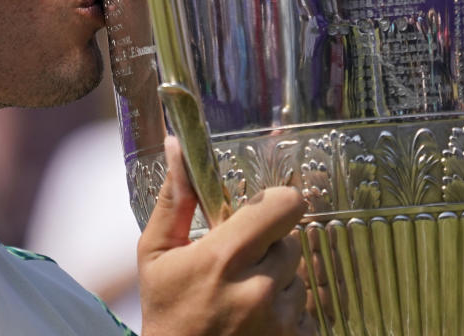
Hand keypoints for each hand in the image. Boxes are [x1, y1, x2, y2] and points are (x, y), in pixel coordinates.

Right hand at [137, 137, 313, 335]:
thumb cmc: (165, 310)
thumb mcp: (157, 253)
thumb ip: (174, 198)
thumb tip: (177, 145)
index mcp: (224, 257)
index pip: (285, 206)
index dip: (278, 203)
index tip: (263, 212)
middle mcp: (258, 288)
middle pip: (290, 243)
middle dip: (268, 248)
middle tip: (239, 264)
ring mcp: (280, 321)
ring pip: (299, 279)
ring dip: (278, 283)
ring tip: (244, 296)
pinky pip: (307, 313)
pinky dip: (287, 315)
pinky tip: (257, 320)